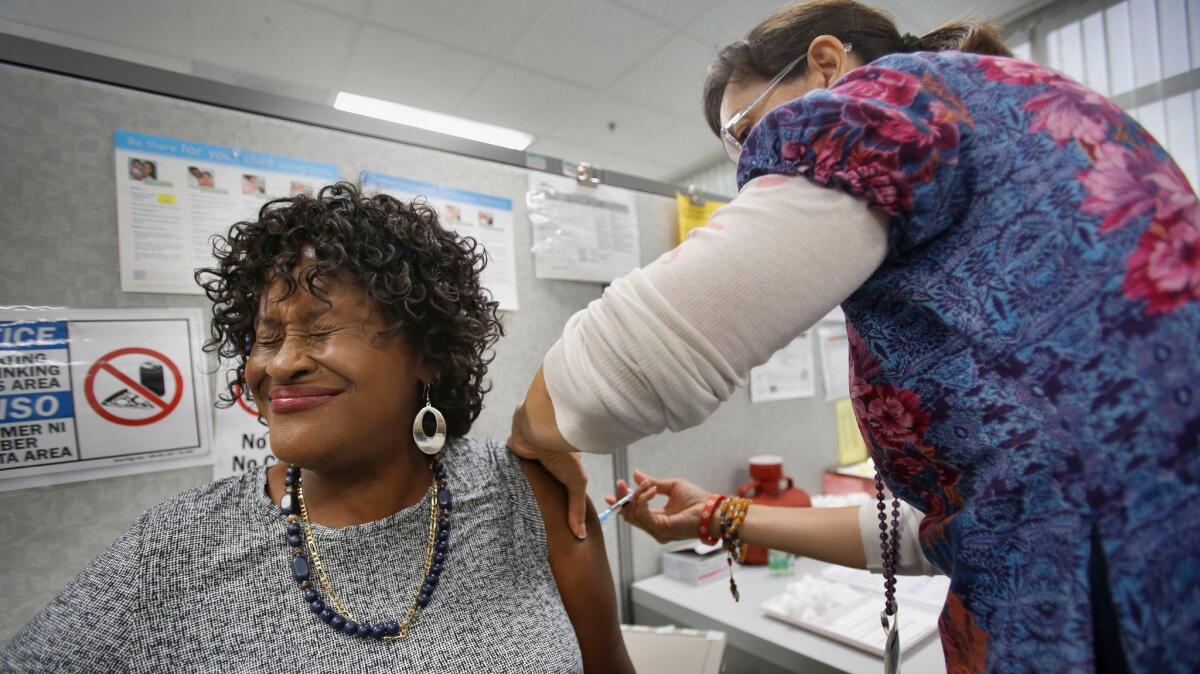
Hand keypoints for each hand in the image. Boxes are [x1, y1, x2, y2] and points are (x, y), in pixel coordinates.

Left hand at [508, 404, 588, 539]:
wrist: (541, 430)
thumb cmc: (564, 453)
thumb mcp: (576, 483)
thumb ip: (577, 508)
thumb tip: (580, 536)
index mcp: (565, 460)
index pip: (561, 480)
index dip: (558, 495)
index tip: (554, 515)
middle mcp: (547, 457)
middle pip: (542, 480)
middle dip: (540, 494)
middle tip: (534, 517)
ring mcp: (529, 455)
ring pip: (526, 475)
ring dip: (523, 487)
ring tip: (518, 511)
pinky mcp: (514, 453)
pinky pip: (510, 468)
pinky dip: (509, 478)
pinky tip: (504, 495)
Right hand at [605, 470, 711, 543]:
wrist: (712, 509)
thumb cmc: (698, 499)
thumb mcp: (671, 487)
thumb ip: (652, 483)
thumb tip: (636, 474)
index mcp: (657, 518)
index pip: (634, 512)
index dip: (621, 503)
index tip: (611, 492)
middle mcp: (654, 527)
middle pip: (629, 515)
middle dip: (622, 498)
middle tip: (620, 483)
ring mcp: (656, 530)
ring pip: (633, 514)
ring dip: (635, 495)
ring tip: (645, 484)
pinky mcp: (660, 529)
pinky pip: (642, 514)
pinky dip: (642, 499)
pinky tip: (650, 490)